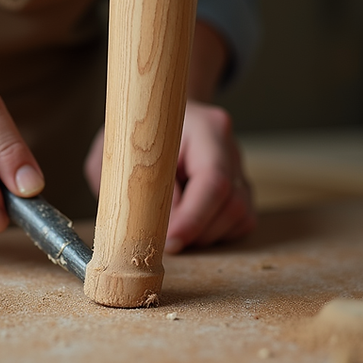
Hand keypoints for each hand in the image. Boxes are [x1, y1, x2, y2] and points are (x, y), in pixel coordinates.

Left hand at [84, 100, 255, 251]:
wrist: (153, 120)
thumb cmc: (135, 137)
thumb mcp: (121, 155)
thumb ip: (135, 187)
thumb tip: (150, 229)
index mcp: (206, 130)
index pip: (213, 181)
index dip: (194, 218)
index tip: (170, 242)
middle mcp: (230, 149)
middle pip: (232, 204)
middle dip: (196, 231)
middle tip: (162, 239)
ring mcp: (240, 170)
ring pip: (239, 217)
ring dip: (203, 235)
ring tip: (171, 226)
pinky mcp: (241, 191)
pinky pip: (240, 224)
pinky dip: (214, 234)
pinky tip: (188, 223)